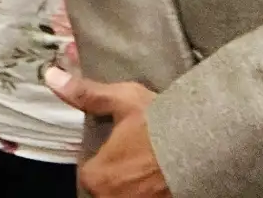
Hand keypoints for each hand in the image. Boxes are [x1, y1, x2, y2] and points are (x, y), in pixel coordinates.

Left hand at [45, 68, 171, 197]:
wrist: (211, 148)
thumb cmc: (162, 125)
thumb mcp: (122, 101)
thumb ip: (86, 94)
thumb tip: (51, 77)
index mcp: (97, 178)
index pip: (88, 173)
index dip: (102, 158)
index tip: (117, 147)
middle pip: (107, 189)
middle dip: (120, 174)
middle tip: (138, 156)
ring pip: (127, 195)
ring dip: (136, 184)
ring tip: (152, 165)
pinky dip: (154, 191)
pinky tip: (164, 177)